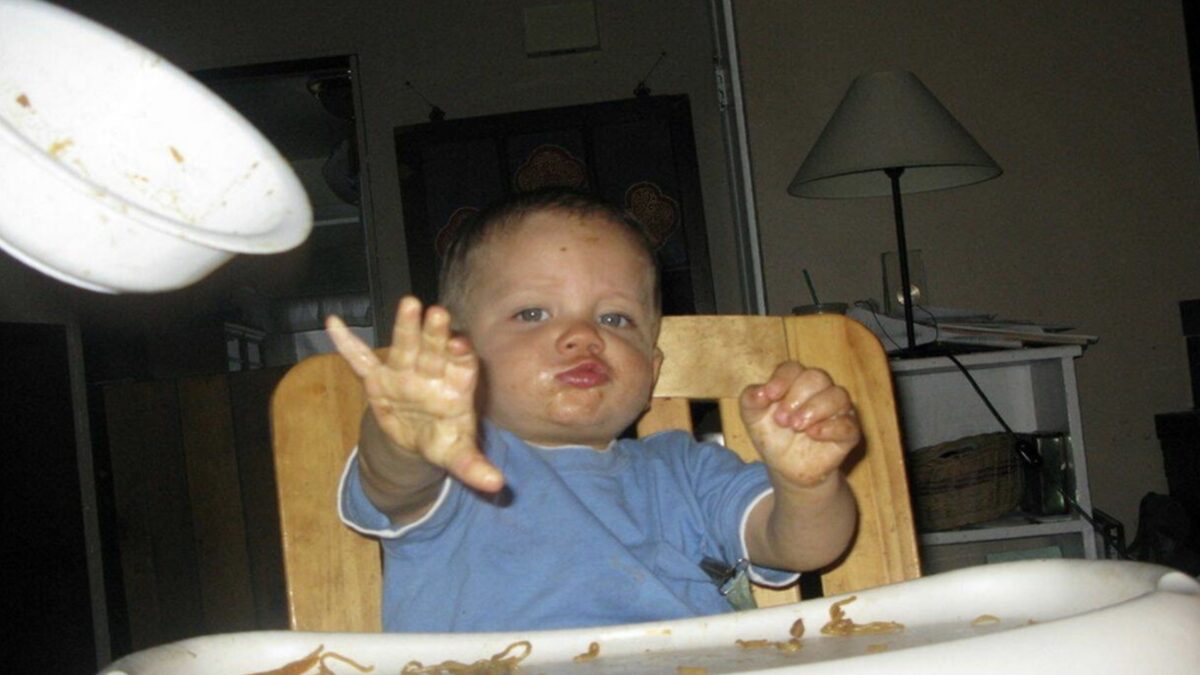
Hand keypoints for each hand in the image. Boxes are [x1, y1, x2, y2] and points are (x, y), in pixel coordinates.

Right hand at [326, 295, 502, 492]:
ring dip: (406, 327)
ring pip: (405, 346)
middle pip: (435, 348)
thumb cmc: (443, 439)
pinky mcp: (378, 378)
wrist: (415, 438)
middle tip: (438, 313)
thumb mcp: (457, 456)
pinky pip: (361, 360)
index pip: (461, 365)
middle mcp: (433, 371)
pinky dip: (347, 344)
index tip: (460, 344)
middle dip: (435, 333)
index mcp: (457, 386)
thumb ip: (474, 467)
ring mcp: (405, 372)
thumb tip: (497, 485)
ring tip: (408, 304)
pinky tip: (334, 324)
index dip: (461, 354)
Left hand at [739, 361, 859, 488]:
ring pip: (838, 395)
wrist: (786, 468)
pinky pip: (848, 424)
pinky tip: (813, 433)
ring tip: (796, 426)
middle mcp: (820, 391)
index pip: (793, 368)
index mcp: (796, 382)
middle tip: (782, 420)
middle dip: (797, 396)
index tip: (770, 395)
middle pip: (817, 377)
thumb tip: (760, 391)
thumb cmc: (773, 435)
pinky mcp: (848, 433)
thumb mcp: (753, 418)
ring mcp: (837, 410)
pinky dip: (831, 427)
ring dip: (815, 408)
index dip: (782, 378)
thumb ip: (750, 400)